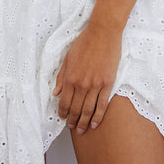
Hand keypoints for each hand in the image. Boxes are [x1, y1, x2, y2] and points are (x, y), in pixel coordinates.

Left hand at [53, 20, 121, 134]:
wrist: (103, 33)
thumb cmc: (85, 42)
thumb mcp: (68, 58)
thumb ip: (61, 77)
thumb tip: (56, 93)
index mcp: (70, 78)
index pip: (64, 102)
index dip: (63, 113)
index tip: (63, 118)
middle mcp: (81, 84)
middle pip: (76, 109)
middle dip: (73, 121)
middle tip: (73, 128)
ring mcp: (95, 85)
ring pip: (88, 110)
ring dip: (84, 122)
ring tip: (82, 130)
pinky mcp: (108, 83)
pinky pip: (102, 104)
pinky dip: (98, 116)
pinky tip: (95, 124)